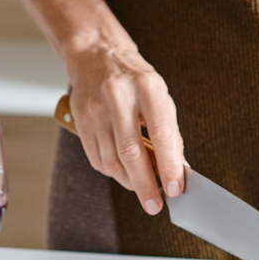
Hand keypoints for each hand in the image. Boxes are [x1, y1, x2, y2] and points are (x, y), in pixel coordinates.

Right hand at [66, 42, 184, 214]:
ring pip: (112, 160)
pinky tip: (124, 173)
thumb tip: (177, 170)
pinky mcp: (80, 120)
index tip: (174, 189)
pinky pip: (97, 158)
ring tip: (143, 188)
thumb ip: (169, 133)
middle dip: (145, 185)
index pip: (161, 134)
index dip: (169, 166)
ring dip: (129, 182)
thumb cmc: (134, 79)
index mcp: (146, 87)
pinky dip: (113, 172)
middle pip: (131, 153)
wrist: (96, 54)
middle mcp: (118, 97)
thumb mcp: (160, 97)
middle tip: (155, 205)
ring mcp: (95, 109)